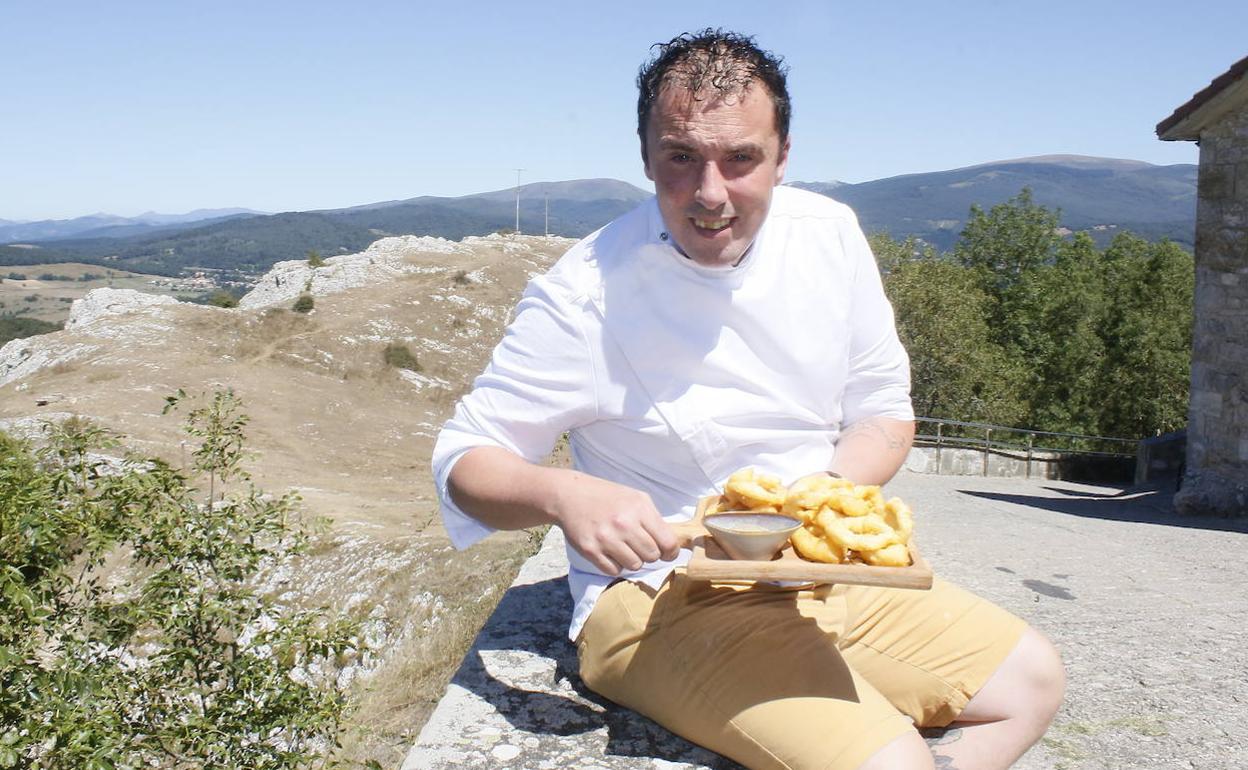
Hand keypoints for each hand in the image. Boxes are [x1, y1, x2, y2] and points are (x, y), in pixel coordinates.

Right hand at [549, 472, 680, 575]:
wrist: (570, 495)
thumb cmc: (608, 497)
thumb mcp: (636, 498)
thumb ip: (654, 519)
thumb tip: (672, 545)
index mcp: (639, 508)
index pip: (668, 543)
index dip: (671, 552)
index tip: (666, 553)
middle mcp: (624, 524)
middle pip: (652, 556)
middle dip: (649, 554)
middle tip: (639, 546)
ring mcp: (606, 538)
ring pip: (635, 565)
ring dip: (632, 560)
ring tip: (624, 548)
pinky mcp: (590, 550)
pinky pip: (614, 570)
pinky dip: (615, 565)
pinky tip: (610, 552)